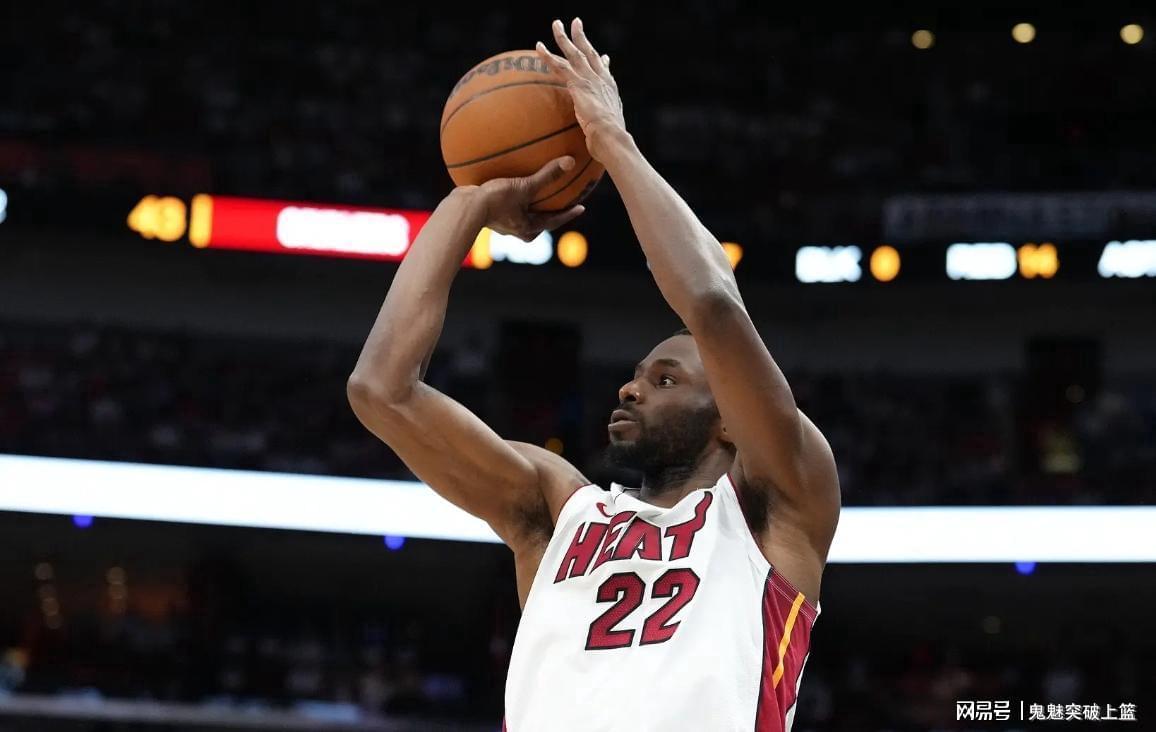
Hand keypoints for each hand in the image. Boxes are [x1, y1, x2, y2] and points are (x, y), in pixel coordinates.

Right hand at [469, 156, 585, 240]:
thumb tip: (570, 162)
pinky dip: (515, 196)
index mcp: (529, 229)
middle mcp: (518, 230)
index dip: (569, 212)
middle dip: (550, 211)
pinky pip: (510, 205)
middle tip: (561, 202)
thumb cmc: (495, 201)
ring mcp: (504, 224)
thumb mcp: (524, 187)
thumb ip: (546, 175)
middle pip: (541, 221)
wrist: (464, 208)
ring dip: (532, 205)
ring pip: (524, 214)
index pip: (555, 220)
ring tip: (536, 193)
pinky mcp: (492, 215)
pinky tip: (511, 184)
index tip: (581, 207)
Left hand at [536, 18, 625, 159]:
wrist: (611, 137)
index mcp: (611, 90)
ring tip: (556, 25)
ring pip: (574, 53)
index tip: (603, 56)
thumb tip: (604, 140)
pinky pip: (559, 65)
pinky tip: (538, 47)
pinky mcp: (577, 84)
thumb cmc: (611, 141)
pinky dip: (548, 55)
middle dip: (582, 37)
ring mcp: (590, 79)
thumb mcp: (611, 131)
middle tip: (576, 23)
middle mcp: (601, 79)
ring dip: (564, 38)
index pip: (605, 71)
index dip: (602, 62)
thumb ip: (606, 128)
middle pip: (590, 53)